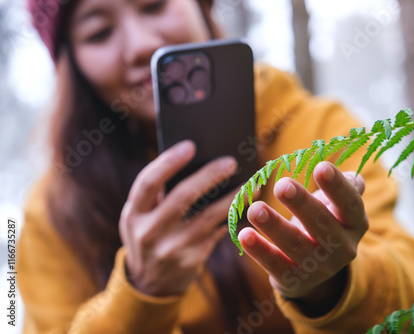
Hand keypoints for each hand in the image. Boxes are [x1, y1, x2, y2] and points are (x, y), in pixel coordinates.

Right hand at [119, 140, 237, 296]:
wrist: (149, 283)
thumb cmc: (149, 234)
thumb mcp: (140, 216)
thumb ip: (158, 194)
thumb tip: (199, 163)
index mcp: (133, 214)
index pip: (148, 182)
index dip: (168, 162)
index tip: (190, 145)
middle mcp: (149, 232)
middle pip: (183, 196)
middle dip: (210, 176)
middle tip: (231, 161)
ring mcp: (171, 249)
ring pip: (210, 216)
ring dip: (234, 198)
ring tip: (252, 184)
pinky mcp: (191, 261)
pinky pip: (217, 232)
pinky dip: (232, 216)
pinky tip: (245, 205)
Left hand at [239, 162, 367, 315]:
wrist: (318, 269)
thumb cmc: (326, 221)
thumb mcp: (339, 206)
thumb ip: (346, 187)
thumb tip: (349, 175)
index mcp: (355, 224)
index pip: (350, 204)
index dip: (337, 186)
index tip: (321, 167)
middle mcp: (342, 248)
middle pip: (321, 224)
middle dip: (301, 204)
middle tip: (282, 186)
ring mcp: (319, 267)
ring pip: (295, 245)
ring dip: (274, 226)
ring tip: (255, 209)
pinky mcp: (294, 280)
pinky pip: (275, 264)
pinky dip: (259, 250)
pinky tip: (244, 235)